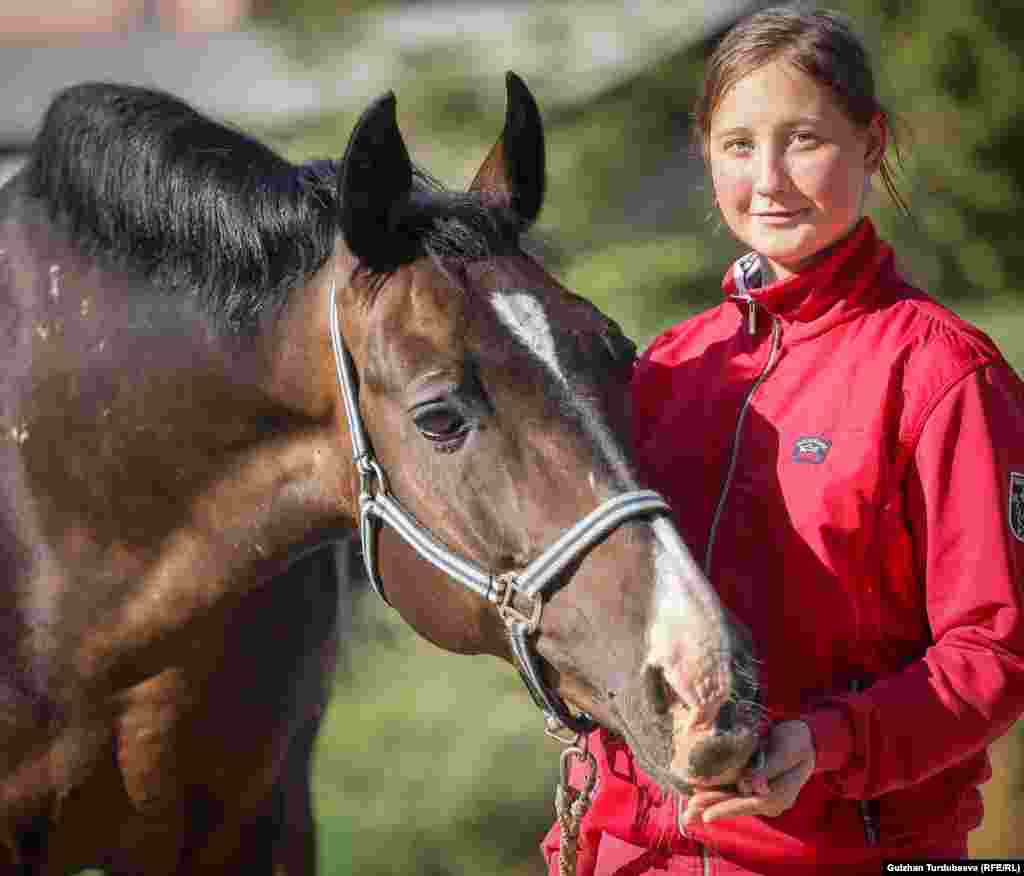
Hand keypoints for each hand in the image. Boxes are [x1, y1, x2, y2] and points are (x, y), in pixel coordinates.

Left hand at [682, 720, 815, 825]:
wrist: (804, 737)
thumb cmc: (797, 742)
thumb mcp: (788, 751)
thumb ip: (768, 768)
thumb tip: (748, 785)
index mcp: (780, 795)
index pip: (749, 804)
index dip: (726, 809)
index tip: (707, 816)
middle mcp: (768, 799)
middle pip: (736, 805)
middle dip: (711, 807)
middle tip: (688, 812)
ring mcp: (760, 792)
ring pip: (732, 798)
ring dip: (710, 801)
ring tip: (688, 808)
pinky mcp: (753, 784)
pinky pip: (733, 790)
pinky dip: (716, 790)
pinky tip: (699, 790)